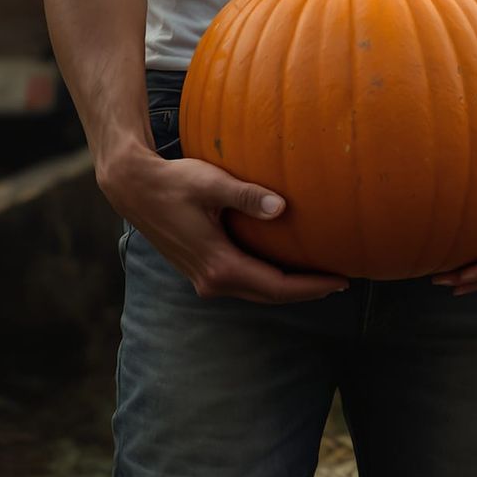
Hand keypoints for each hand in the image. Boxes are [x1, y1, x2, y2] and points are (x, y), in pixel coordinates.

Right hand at [104, 146, 347, 304]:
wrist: (135, 189)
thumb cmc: (175, 181)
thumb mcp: (213, 183)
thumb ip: (248, 196)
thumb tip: (282, 207)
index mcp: (219, 265)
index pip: (276, 286)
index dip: (311, 287)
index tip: (341, 281)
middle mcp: (211, 280)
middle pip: (269, 295)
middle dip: (306, 291)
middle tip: (341, 282)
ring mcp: (203, 278)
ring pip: (255, 291)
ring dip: (287, 287)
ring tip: (319, 276)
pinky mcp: (200, 269)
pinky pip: (243, 282)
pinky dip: (267, 278)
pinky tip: (283, 265)